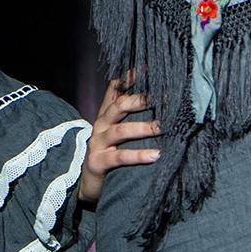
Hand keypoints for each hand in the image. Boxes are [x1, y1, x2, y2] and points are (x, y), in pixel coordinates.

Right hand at [77, 69, 161, 207]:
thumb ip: (133, 117)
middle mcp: (101, 125)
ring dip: (143, 128)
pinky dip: (138, 155)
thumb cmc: (109, 154)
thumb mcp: (118, 132)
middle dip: (142, 100)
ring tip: (163, 127)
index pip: (116, 89)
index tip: (149, 69)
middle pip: (119, 106)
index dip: (130, 78)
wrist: (86, 182)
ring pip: (120, 130)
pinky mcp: (97, 162)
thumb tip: (162, 101)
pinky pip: (119, 157)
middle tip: (164, 98)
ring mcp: (97, 143)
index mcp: (107, 115)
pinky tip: (155, 155)